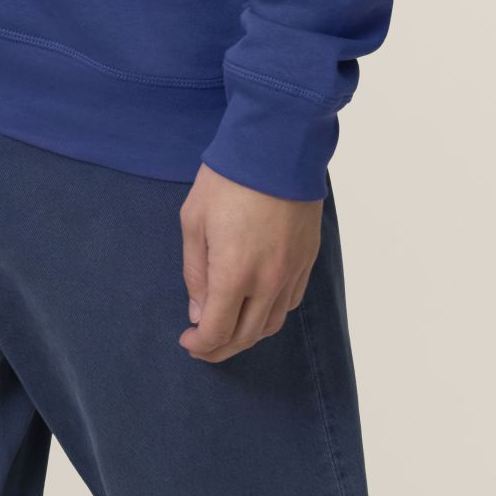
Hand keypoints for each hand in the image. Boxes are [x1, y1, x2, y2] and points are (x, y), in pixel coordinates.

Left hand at [179, 164, 322, 360]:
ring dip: (247, 336)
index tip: (187, 341)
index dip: (200, 345)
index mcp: (234, 273)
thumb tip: (199, 311)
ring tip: (227, 330)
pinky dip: (270, 314)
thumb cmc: (228, 178)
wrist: (277, 145)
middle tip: (202, 346)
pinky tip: (256, 307)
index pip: (218, 331)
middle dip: (220, 349)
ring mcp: (292, 271)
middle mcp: (268, 281)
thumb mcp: (194, 220)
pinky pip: (290, 302)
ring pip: (271, 324)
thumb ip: (195, 271)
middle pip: (246, 336)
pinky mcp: (307, 259)